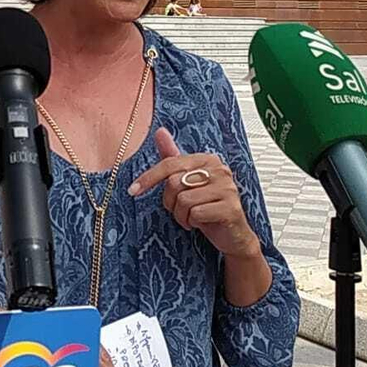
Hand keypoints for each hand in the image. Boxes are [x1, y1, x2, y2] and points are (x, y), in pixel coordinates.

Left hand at [128, 128, 259, 257]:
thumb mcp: (188, 182)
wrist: (233, 235)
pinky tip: (201, 224)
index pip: (170, 163)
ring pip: (183, 200)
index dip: (149, 177)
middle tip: (178, 210)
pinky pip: (196, 214)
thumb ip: (173, 158)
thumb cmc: (207, 206)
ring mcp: (227, 188)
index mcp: (207, 160)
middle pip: (174, 183)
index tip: (132, 190)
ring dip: (181, 215)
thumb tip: (160, 131)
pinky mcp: (230, 208)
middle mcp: (220, 170)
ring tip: (191, 218)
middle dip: (169, 202)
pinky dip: (192, 223)